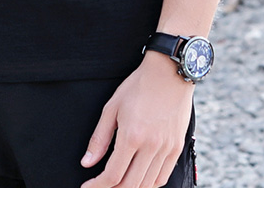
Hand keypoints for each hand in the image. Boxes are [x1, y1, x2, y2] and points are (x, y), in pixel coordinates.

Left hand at [80, 51, 193, 187]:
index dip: (97, 186)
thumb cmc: (139, 86)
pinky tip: (138, 182)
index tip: (87, 187)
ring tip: (117, 187)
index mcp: (132, 136)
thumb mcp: (112, 107)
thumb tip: (87, 163)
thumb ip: (99, 139)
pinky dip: (149, 185)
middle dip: (111, 192)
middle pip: (130, 186)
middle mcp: (151, 146)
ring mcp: (166, 149)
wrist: (169, 73)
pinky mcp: (177, 148)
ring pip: (147, 185)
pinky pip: (163, 178)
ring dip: (130, 191)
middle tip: (100, 189)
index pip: (113, 175)